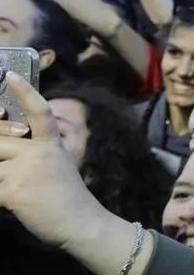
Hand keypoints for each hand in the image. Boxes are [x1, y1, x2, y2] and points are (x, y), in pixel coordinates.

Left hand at [0, 73, 110, 251]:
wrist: (80, 223)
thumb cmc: (66, 198)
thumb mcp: (54, 168)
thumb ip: (30, 157)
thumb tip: (4, 148)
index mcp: (51, 144)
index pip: (39, 112)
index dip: (24, 92)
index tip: (10, 76)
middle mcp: (39, 152)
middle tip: (7, 168)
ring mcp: (26, 169)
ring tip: (14, 191)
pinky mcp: (14, 190)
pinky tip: (9, 204)